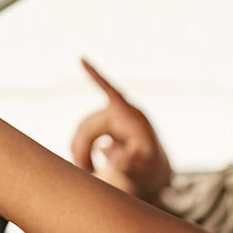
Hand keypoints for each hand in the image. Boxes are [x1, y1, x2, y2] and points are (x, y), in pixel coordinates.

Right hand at [69, 58, 171, 200]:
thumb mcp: (144, 168)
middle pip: (88, 124)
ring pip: (82, 131)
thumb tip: (108, 149)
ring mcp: (109, 118)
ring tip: (90, 173)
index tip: (82, 59)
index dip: (96, 76)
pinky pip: (83, 134)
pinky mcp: (102, 126)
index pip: (112, 92)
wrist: (151, 171)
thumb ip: (130, 161)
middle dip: (82, 149)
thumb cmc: (150, 167)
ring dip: (80, 151)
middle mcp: (119, 112)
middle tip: (87, 172)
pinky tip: (88, 167)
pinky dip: (81, 150)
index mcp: (132, 115)